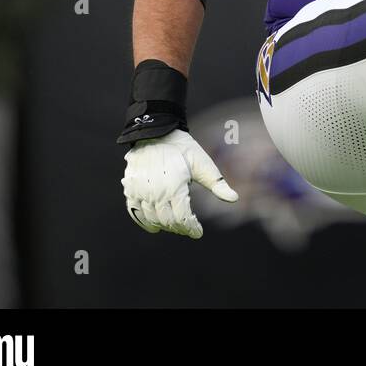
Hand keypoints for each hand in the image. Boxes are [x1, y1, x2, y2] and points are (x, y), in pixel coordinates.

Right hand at [121, 129, 237, 238]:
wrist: (156, 132)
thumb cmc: (183, 148)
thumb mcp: (203, 164)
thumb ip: (217, 184)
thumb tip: (235, 199)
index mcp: (175, 187)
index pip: (182, 218)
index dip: (191, 228)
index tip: (198, 232)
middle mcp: (155, 192)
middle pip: (168, 221)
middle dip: (180, 228)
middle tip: (188, 228)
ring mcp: (140, 192)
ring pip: (152, 219)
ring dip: (164, 226)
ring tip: (175, 226)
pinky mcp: (130, 189)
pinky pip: (135, 212)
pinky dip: (144, 222)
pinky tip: (154, 227)